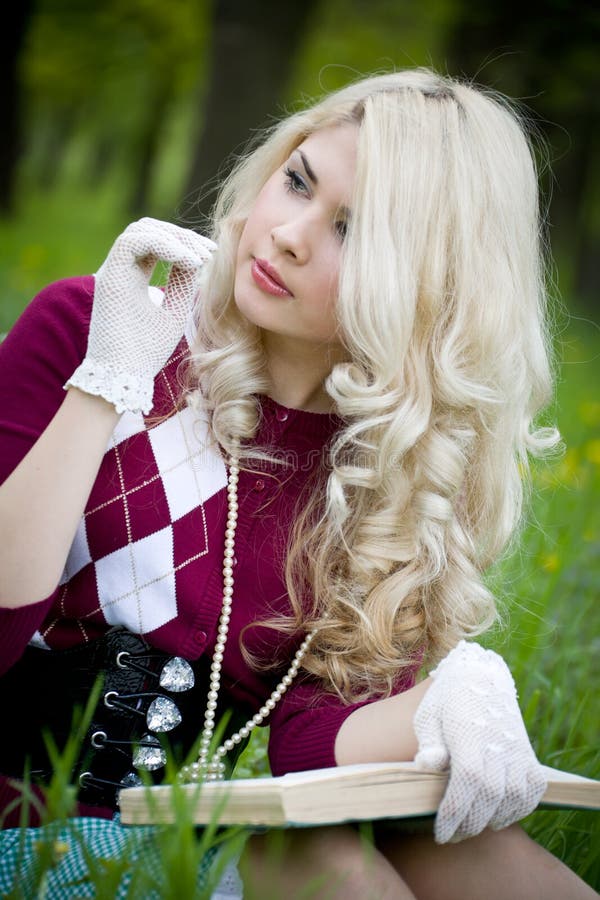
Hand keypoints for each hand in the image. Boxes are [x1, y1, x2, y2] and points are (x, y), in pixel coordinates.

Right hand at [65, 217, 215, 413]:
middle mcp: (120, 269)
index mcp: (132, 277)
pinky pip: (134, 241)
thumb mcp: (174, 311)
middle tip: (209, 251)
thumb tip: (196, 257)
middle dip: (182, 235)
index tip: (211, 254)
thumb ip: (182, 283)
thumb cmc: (146, 352)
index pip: (157, 243)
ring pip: (141, 229)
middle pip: (149, 229)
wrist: (124, 375)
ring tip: (200, 258)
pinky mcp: (109, 275)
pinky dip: (164, 245)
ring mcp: (112, 270)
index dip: (184, 242)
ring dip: (175, 238)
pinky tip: (188, 261)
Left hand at [413, 640, 546, 842]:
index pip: (466, 785)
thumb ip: (429, 743)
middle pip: (489, 798)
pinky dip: (521, 807)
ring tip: (474, 825)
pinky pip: (533, 790)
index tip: (440, 834)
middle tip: (452, 835)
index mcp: (469, 737)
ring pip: (514, 798)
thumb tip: (425, 766)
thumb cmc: (446, 700)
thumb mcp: (428, 716)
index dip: (455, 814)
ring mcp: (517, 750)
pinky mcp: (529, 754)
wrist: (480, 676)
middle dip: (469, 824)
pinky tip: (500, 813)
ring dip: (494, 819)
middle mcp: (498, 745)